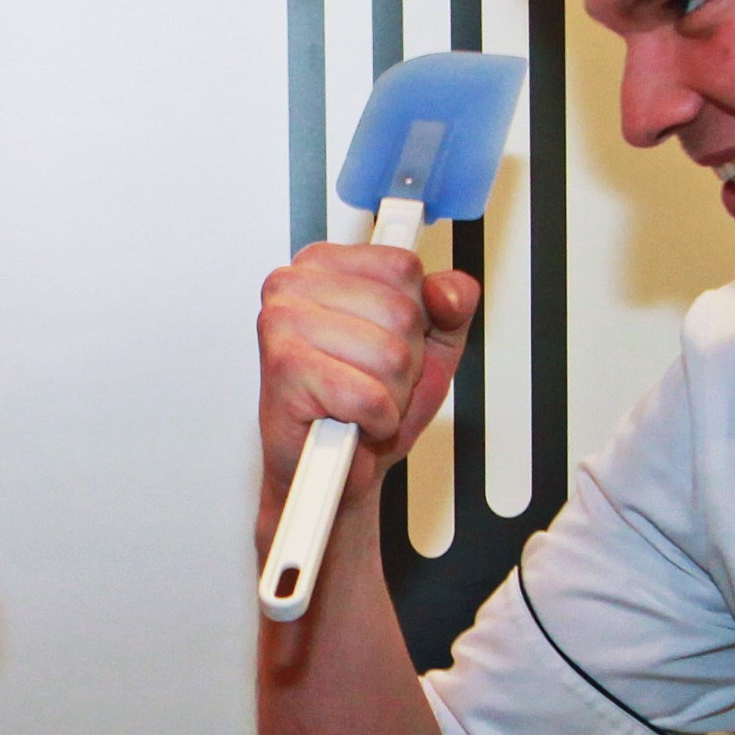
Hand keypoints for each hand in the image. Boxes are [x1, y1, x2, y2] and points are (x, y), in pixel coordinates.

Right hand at [258, 241, 481, 479]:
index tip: (387, 338)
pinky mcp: (284, 369)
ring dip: (390, 394)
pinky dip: (375, 419)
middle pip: (402, 311)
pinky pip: (367, 395)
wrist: (332, 470)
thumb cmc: (367, 405)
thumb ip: (451, 306)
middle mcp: (294, 285)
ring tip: (362, 399)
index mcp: (323, 265)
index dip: (417, 315)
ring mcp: (283, 323)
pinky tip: (353, 418)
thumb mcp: (428, 345)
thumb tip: (447, 291)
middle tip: (373, 379)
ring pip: (389, 355)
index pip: (403, 266)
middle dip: (405, 361)